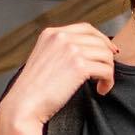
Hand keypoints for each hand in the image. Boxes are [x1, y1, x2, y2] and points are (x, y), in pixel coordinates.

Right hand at [2, 22, 119, 125]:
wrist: (24, 105)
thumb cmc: (33, 91)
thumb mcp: (43, 60)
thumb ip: (60, 51)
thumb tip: (85, 53)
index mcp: (51, 33)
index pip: (86, 28)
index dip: (102, 39)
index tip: (109, 52)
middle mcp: (61, 37)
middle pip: (99, 41)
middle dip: (107, 58)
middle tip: (107, 73)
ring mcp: (70, 50)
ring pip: (106, 55)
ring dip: (108, 71)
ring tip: (102, 84)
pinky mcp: (79, 66)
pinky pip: (106, 70)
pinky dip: (108, 81)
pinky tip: (101, 90)